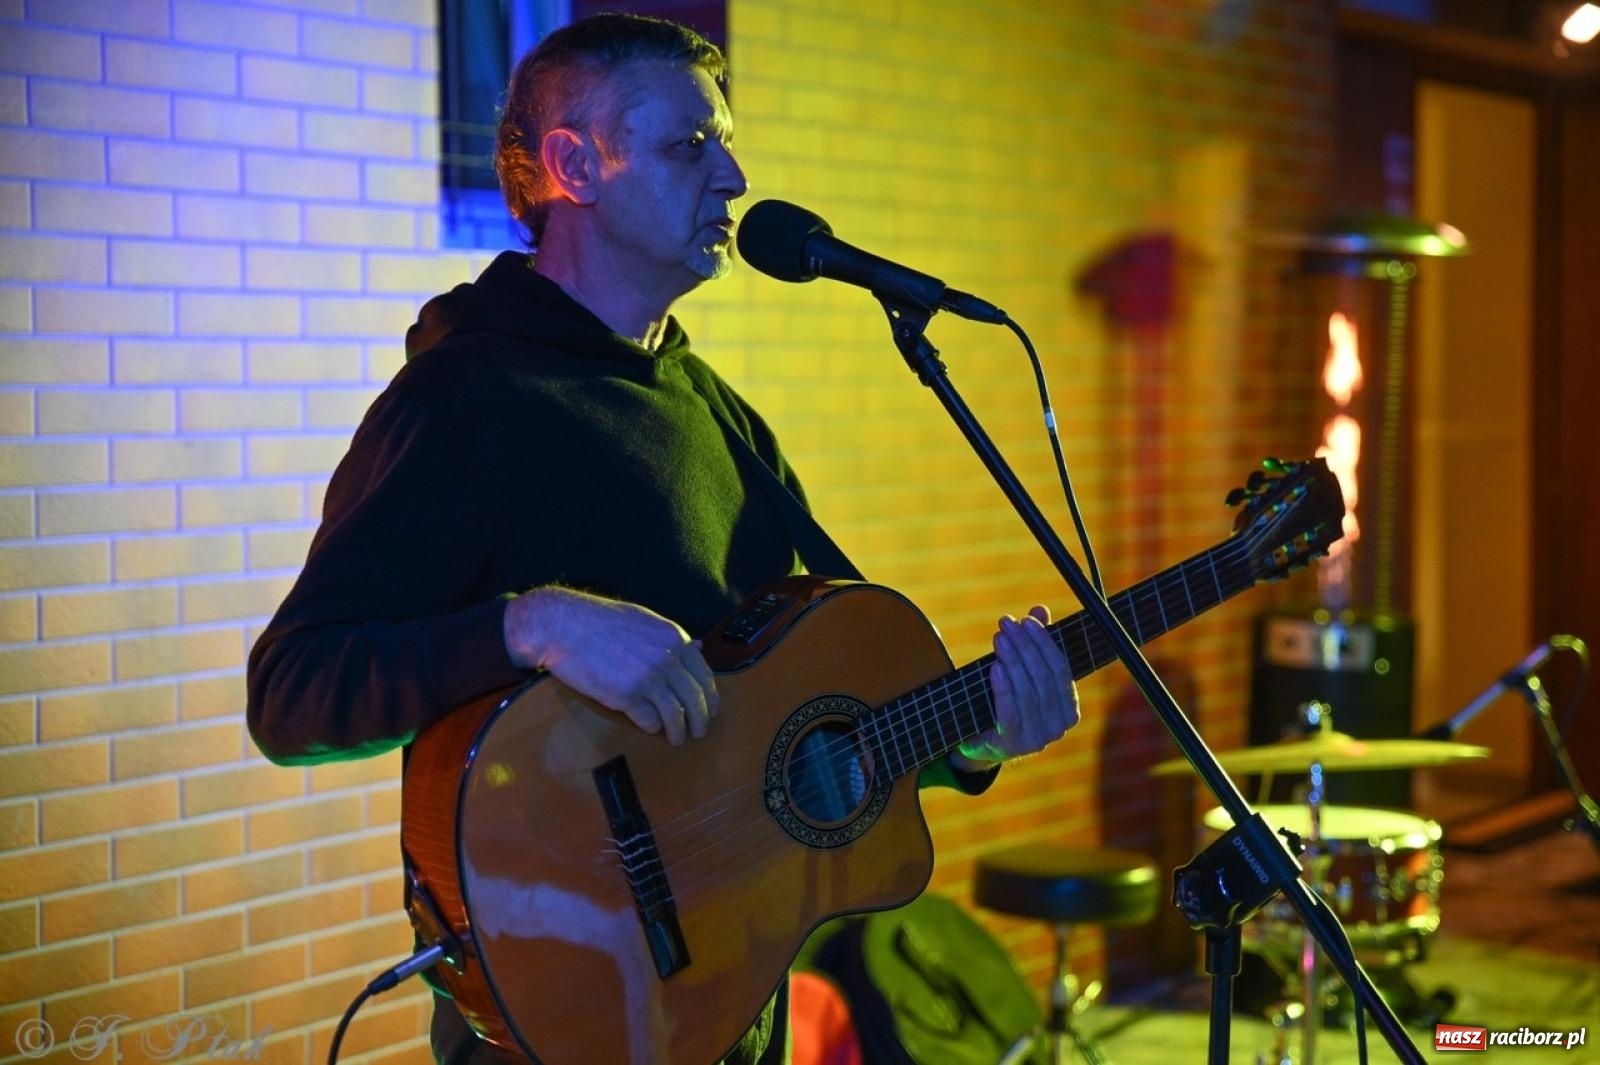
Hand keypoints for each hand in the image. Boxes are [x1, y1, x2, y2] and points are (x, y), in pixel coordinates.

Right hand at [503, 587, 716, 745]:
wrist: (564, 625)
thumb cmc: (600, 621)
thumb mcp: (645, 621)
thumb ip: (672, 638)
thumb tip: (698, 646)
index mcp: (675, 639)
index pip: (705, 675)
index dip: (709, 698)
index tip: (708, 710)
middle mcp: (667, 659)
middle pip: (695, 699)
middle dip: (699, 720)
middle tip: (697, 732)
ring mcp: (648, 678)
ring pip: (675, 715)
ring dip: (678, 731)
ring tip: (676, 739)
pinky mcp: (625, 696)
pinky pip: (649, 720)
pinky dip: (652, 727)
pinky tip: (650, 728)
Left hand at [954, 606, 1078, 770]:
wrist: (980, 742)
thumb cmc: (1005, 701)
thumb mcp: (1021, 671)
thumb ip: (1034, 644)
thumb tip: (1040, 610)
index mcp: (1068, 709)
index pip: (1061, 669)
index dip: (1045, 642)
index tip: (1027, 620)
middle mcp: (1058, 726)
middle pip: (1044, 678)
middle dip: (1025, 647)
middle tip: (1007, 623)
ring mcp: (1037, 738)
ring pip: (1028, 692)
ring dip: (1013, 661)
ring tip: (999, 638)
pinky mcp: (1012, 744)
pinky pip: (1009, 711)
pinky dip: (1003, 687)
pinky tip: (995, 667)